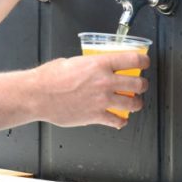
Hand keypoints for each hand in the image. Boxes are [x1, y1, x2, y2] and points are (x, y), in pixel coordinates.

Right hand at [32, 52, 147, 128]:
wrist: (37, 95)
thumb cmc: (48, 78)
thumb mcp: (71, 61)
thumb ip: (88, 65)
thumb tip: (94, 67)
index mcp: (99, 64)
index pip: (133, 59)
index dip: (143, 61)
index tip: (144, 63)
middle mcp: (105, 82)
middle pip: (138, 84)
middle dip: (142, 85)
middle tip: (140, 85)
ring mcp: (102, 100)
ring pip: (133, 103)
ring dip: (136, 103)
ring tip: (134, 103)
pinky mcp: (96, 115)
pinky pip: (117, 120)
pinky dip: (121, 121)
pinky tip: (120, 119)